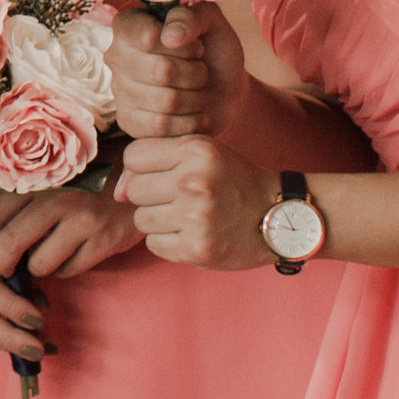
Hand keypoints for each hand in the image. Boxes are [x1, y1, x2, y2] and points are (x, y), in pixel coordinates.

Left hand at [0, 182, 142, 286]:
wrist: (138, 180)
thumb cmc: (86, 180)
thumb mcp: (53, 175)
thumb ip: (23, 193)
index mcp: (40, 178)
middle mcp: (59, 197)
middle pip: (11, 241)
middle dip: (1, 263)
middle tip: (2, 270)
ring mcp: (83, 220)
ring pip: (39, 263)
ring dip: (35, 269)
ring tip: (41, 260)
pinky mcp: (104, 241)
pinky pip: (68, 270)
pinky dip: (61, 270)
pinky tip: (67, 258)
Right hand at [109, 2, 239, 139]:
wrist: (222, 92)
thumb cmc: (213, 52)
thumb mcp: (211, 23)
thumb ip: (191, 17)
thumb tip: (170, 36)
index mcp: (129, 25)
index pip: (149, 37)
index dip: (184, 46)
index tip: (198, 47)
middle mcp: (116, 56)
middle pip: (160, 71)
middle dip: (195, 74)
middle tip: (202, 72)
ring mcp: (119, 90)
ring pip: (164, 101)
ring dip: (196, 98)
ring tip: (200, 92)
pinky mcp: (127, 120)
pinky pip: (160, 126)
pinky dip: (189, 123)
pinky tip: (196, 115)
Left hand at [115, 134, 270, 269]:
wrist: (280, 217)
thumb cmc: (234, 181)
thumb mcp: (203, 154)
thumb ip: (158, 159)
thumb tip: (117, 192)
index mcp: (196, 150)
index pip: (134, 156)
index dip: (143, 167)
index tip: (163, 175)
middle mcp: (194, 180)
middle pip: (135, 190)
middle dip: (151, 196)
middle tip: (178, 199)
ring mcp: (196, 217)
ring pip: (141, 219)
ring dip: (159, 222)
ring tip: (187, 218)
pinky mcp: (198, 249)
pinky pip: (154, 245)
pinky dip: (168, 243)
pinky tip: (191, 235)